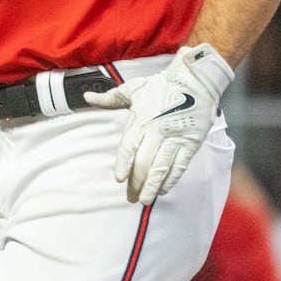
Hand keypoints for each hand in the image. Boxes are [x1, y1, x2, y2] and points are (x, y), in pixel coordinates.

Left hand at [84, 44, 233, 203]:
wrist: (194, 81)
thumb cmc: (160, 85)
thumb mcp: (132, 89)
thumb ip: (109, 98)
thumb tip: (86, 98)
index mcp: (141, 121)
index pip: (129, 147)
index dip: (124, 164)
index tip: (119, 179)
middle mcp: (157, 132)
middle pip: (144, 163)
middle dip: (136, 182)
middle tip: (131, 197)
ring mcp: (175, 139)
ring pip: (162, 168)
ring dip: (153, 186)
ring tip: (145, 200)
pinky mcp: (191, 143)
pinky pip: (180, 165)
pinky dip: (172, 179)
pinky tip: (165, 189)